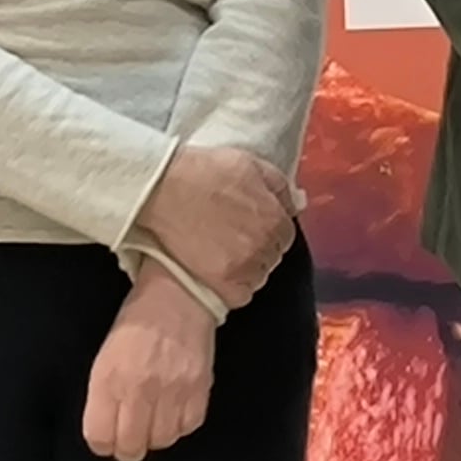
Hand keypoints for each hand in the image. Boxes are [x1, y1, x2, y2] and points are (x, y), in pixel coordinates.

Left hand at [84, 266, 217, 460]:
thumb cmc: (136, 325)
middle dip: (128, 449)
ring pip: (163, 440)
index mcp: (108, 379)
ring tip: (154, 422)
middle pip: (132, 447)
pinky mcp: (200, 387)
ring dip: (156, 437)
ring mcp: (172, 390)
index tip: (107, 439)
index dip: (102, 444)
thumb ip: (104, 396)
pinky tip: (175, 411)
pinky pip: (189, 426)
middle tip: (130, 439)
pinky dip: (181, 425)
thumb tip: (108, 432)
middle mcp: (140, 389)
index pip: (100, 437)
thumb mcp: (105, 358)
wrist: (178, 296)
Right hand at [132, 143, 295, 304]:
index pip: (285, 235)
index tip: (251, 226)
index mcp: (276, 220)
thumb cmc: (204, 172)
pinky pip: (240, 295)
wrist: (162, 188)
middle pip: (272, 255)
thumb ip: (280, 188)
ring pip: (257, 276)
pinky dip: (233, 287)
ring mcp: (244, 267)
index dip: (267, 230)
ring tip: (222, 254)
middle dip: (258, 247)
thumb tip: (298, 204)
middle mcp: (265, 247)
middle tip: (233, 237)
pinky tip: (218, 273)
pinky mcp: (222, 283)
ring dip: (246, 268)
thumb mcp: (251, 166)